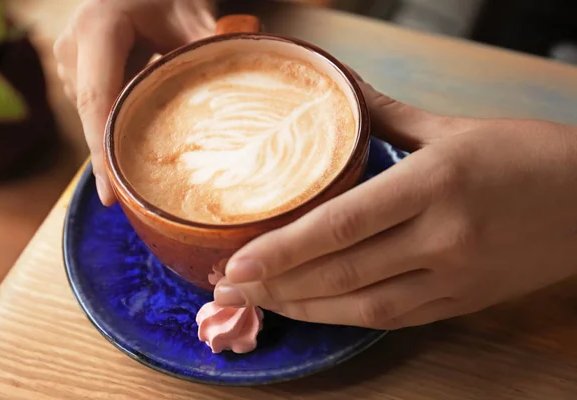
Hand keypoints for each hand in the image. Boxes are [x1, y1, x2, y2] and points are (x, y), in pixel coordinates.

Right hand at [54, 0, 214, 204]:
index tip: (112, 192)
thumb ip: (207, 55)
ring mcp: (69, 58)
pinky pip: (95, 106)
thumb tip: (240, 96)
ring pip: (93, 114)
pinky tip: (137, 136)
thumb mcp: (189, 18)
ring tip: (144, 166)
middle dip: (112, 157)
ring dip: (118, 137)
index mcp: (99, 28)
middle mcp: (73, 46)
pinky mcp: (74, 69)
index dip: (103, 150)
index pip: (97, 99)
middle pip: (93, 115)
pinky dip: (116, 122)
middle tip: (134, 200)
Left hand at [214, 80, 576, 329]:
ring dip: (306, 308)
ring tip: (261, 302)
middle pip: (342, 272)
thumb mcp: (451, 126)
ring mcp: (454, 276)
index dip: (283, 249)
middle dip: (278, 285)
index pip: (341, 224)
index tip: (237, 263)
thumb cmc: (523, 155)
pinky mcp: (463, 301)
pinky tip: (315, 310)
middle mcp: (442, 236)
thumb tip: (339, 92)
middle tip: (229, 287)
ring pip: (364, 305)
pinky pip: (395, 317)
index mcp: (434, 183)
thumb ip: (384, 115)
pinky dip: (347, 317)